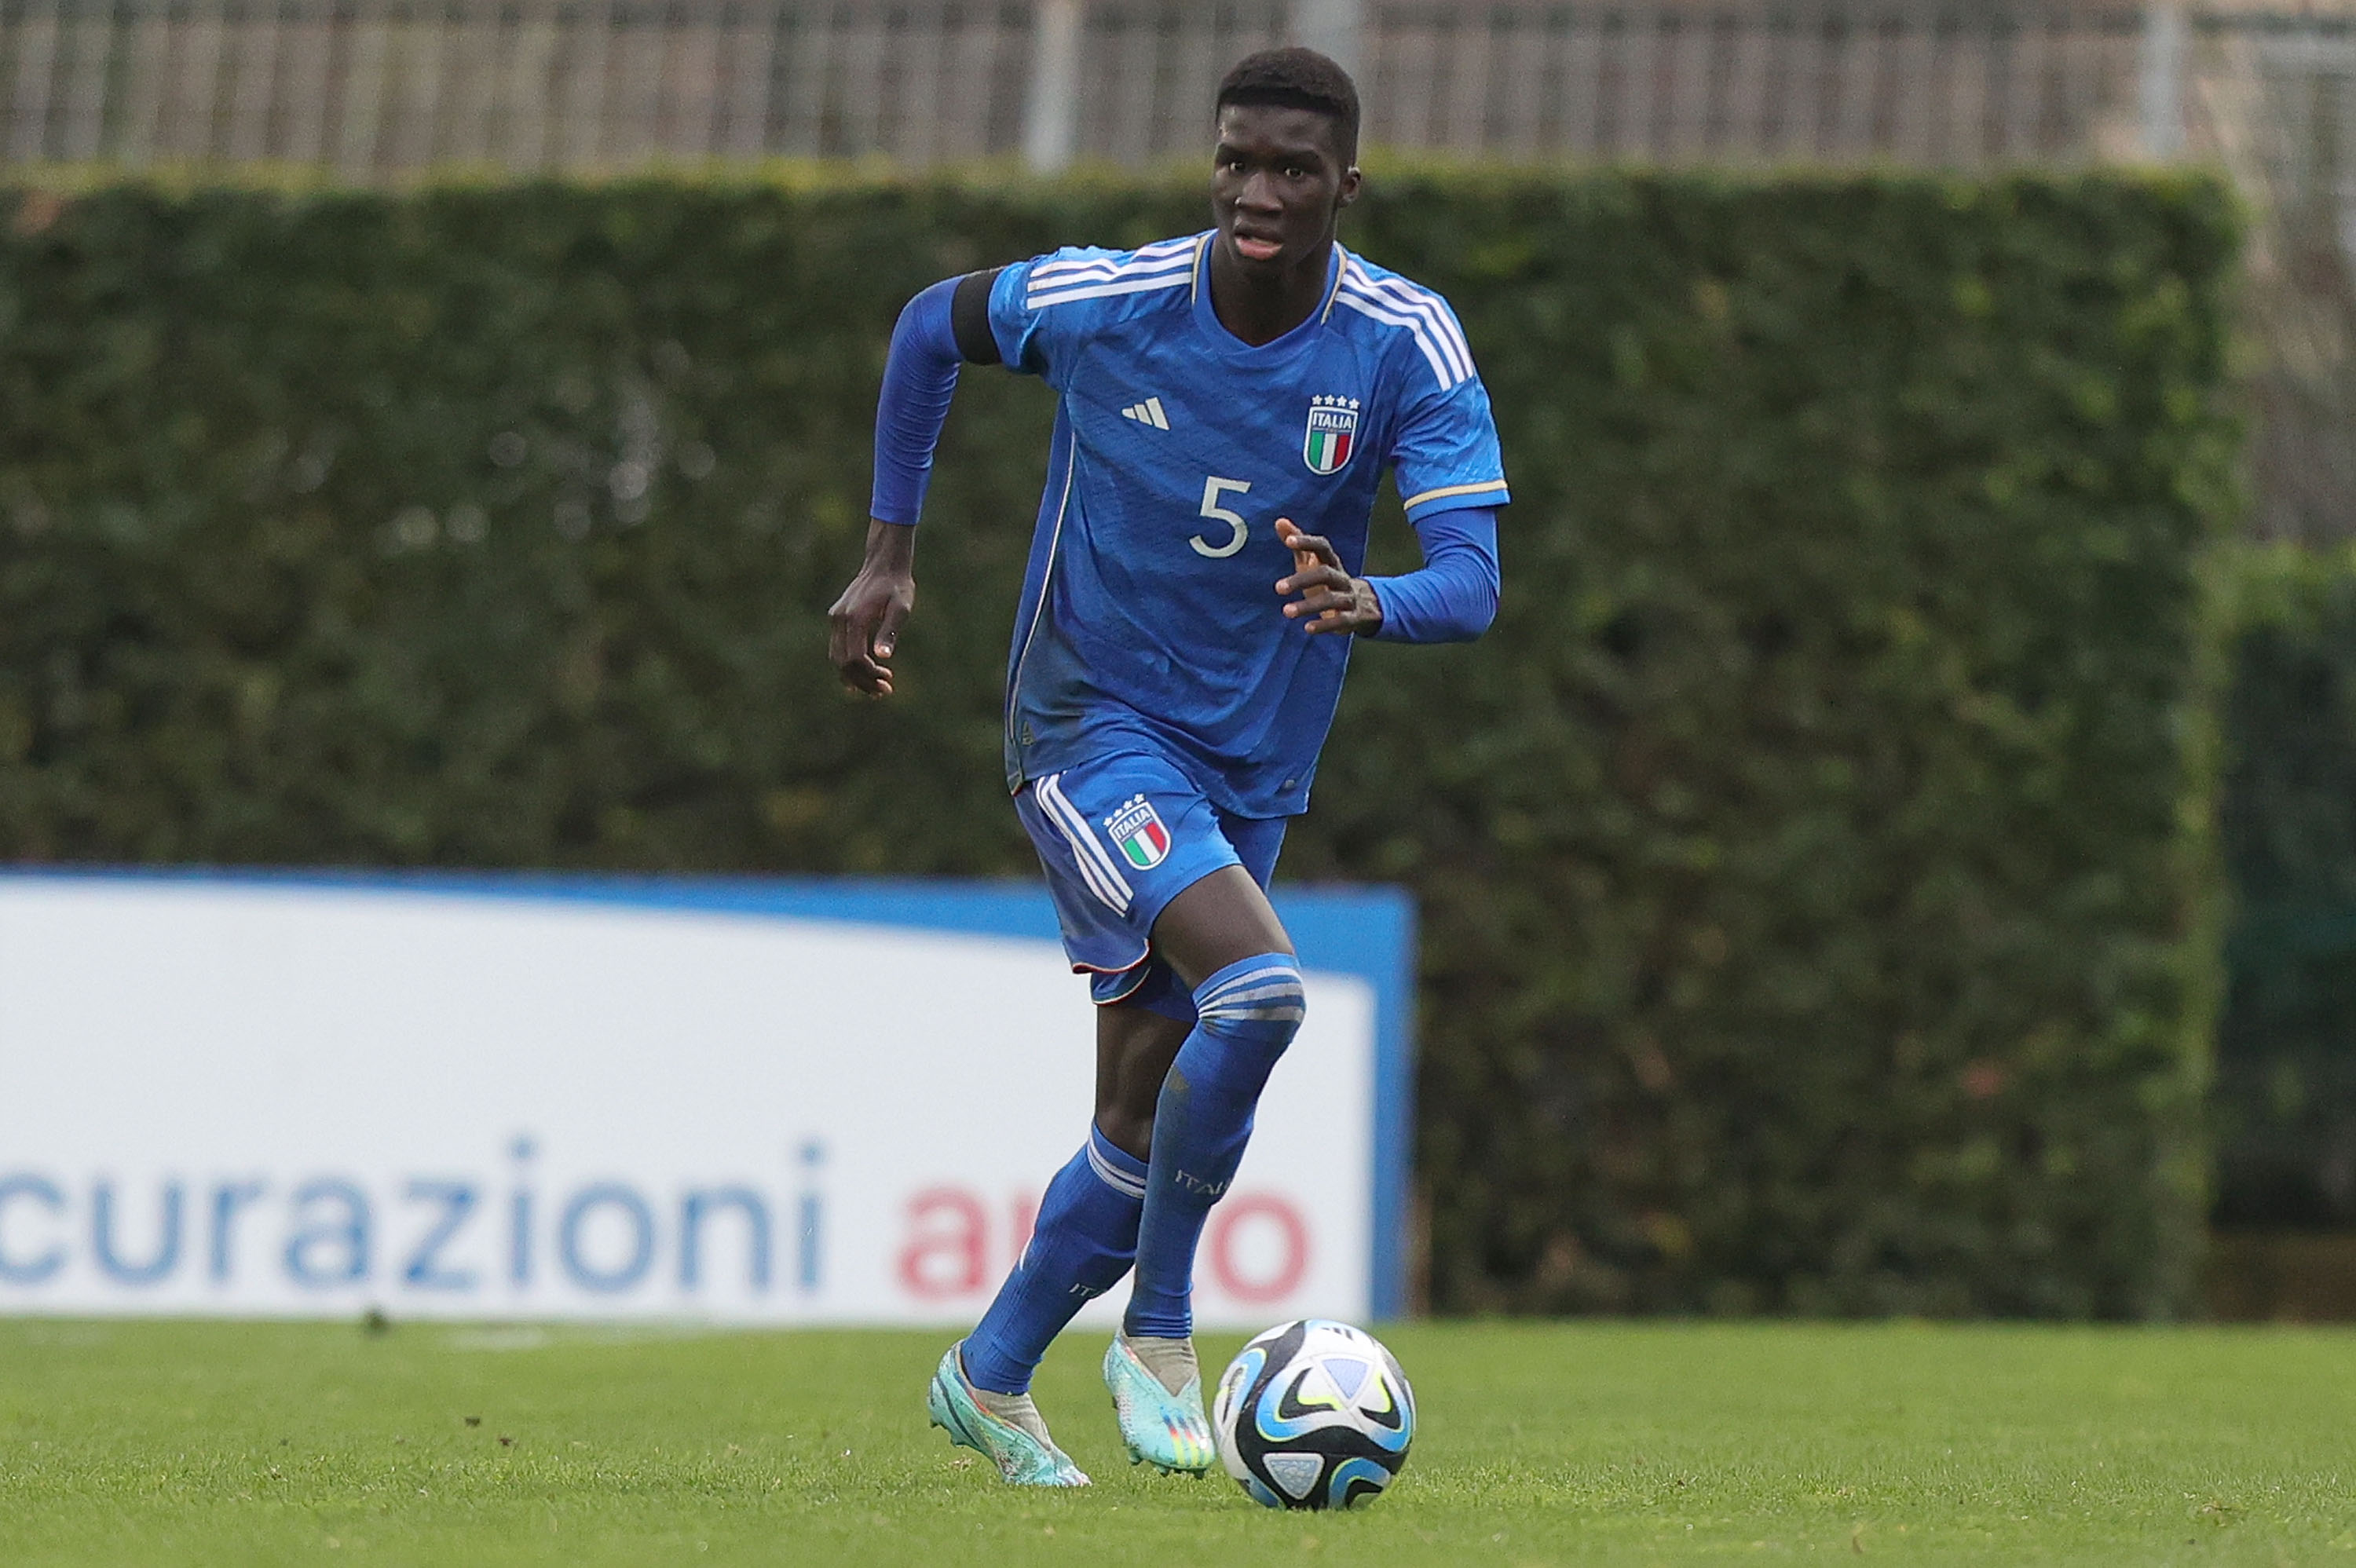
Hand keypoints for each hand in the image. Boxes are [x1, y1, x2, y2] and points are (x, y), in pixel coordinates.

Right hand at [827, 519, 916, 694]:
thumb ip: (890, 631)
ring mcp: (835, 618)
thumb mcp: (901, 608)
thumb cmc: (897, 586)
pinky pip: (838, 648)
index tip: (887, 682)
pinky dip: (848, 664)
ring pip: (837, 658)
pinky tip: (863, 675)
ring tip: (876, 688)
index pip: (855, 658)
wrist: (884, 564)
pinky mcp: (837, 618)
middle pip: (843, 663)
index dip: (869, 675)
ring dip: (855, 676)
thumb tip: (882, 656)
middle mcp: (839, 619)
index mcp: (854, 618)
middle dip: (862, 681)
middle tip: (884, 691)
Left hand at [1275, 517, 1382, 635]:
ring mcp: (1349, 598)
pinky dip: (1324, 625)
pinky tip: (1307, 628)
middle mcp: (1341, 577)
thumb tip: (1279, 521)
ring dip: (1308, 606)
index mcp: (1331, 561)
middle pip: (1325, 574)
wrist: (1363, 606)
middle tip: (1277, 588)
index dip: (1307, 542)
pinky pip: (1341, 621)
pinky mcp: (1352, 618)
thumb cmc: (1328, 581)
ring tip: (1286, 611)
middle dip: (1301, 580)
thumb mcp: (1313, 562)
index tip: (1289, 540)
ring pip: (1331, 599)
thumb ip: (1297, 543)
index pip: (1322, 547)